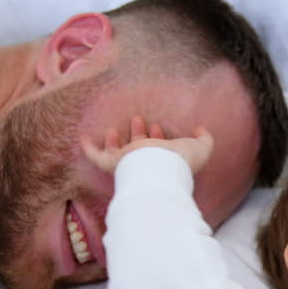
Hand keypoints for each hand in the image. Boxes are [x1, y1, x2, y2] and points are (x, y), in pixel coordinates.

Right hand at [82, 116, 214, 174]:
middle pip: (138, 149)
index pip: (159, 149)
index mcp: (164, 160)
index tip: (158, 126)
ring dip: (115, 140)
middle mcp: (145, 163)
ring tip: (113, 128)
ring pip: (117, 153)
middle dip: (138, 133)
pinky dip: (89, 149)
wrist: (161, 169)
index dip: (159, 137)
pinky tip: (83, 139)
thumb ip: (204, 138)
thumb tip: (200, 129)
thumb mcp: (201, 147)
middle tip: (138, 119)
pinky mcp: (113, 163)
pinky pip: (96, 157)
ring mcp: (127, 164)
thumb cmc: (181, 160)